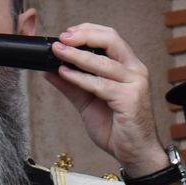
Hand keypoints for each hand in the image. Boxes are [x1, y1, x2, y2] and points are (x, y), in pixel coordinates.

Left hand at [44, 23, 176, 184]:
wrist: (134, 153)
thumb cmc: (117, 128)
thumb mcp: (88, 102)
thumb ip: (72, 85)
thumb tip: (49, 70)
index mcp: (128, 68)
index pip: (110, 38)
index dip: (87, 31)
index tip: (65, 34)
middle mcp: (135, 71)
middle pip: (112, 40)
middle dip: (84, 36)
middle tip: (62, 38)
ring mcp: (135, 85)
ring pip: (103, 62)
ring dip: (77, 56)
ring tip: (57, 52)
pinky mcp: (130, 100)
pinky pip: (100, 84)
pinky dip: (80, 78)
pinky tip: (64, 74)